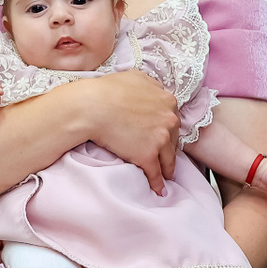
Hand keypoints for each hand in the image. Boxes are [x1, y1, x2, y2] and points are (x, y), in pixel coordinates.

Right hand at [77, 74, 178, 194]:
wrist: (92, 106)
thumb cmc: (108, 90)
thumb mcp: (136, 77)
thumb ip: (152, 85)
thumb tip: (157, 91)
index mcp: (168, 101)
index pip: (173, 120)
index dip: (167, 130)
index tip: (165, 138)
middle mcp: (169, 120)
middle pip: (173, 140)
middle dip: (169, 149)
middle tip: (166, 158)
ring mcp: (160, 139)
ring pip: (168, 159)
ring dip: (168, 169)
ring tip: (166, 177)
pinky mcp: (148, 156)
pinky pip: (156, 173)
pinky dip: (157, 183)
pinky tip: (159, 190)